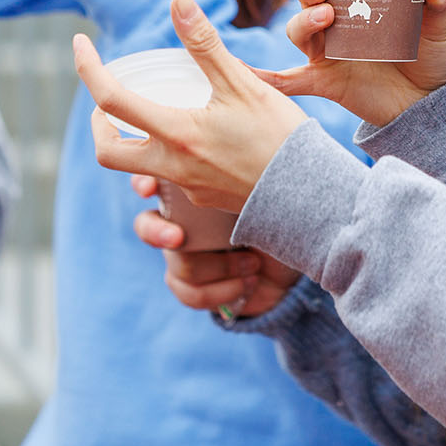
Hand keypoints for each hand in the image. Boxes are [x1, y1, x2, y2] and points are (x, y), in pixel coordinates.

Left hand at [75, 0, 308, 212]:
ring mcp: (186, 189)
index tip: (80, 43)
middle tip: (110, 99)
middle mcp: (172, 167)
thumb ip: (205, 44)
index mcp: (177, 135)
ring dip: (135, 139)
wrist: (313, 200)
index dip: (87, 68)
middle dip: (99, 125)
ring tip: (156, 111)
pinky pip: (172, 178)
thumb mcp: (243, 84)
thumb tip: (178, 0)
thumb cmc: (280, 138)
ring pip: (139, 167)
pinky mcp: (203, 200)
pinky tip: (200, 138)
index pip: (110, 100)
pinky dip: (171, 154)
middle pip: (108, 153)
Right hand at [129, 176, 302, 317]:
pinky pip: (188, 293)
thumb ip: (247, 176)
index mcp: (197, 189)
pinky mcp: (194, 286)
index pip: (156, 179)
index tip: (150, 189)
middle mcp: (185, 221)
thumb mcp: (271, 191)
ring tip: (253, 264)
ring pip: (177, 263)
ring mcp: (187, 255)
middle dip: (157, 233)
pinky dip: (220, 291)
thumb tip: (237, 153)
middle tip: (178, 238)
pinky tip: (247, 283)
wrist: (302, 266)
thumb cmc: (288, 216)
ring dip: (220, 267)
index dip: (144, 184)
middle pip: (146, 225)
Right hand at [262, 0, 445, 127]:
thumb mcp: (442, 20)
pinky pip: (292, 80)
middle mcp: (334, 17)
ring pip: (298, 30)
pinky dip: (271, 79)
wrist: (433, 98)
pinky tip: (255, 77)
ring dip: (303, 20)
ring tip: (327, 17)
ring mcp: (328, 49)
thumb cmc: (432, 50)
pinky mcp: (328, 80)